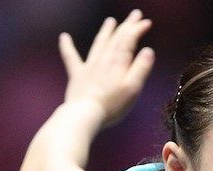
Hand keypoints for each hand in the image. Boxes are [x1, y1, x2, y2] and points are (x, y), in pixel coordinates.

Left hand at [59, 10, 155, 126]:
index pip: (129, 40)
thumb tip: (148, 51)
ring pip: (99, 43)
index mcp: (119, 62)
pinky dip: (67, 46)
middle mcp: (104, 60)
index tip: (146, 22)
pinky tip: (64, 37)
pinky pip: (71, 57)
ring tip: (110, 21)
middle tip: (135, 14)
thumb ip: (141, 68)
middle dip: (126, 25)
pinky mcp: (77, 75)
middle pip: (116, 38)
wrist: (85, 114)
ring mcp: (90, 66)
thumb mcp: (133, 88)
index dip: (137, 29)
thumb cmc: (112, 105)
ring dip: (105, 31)